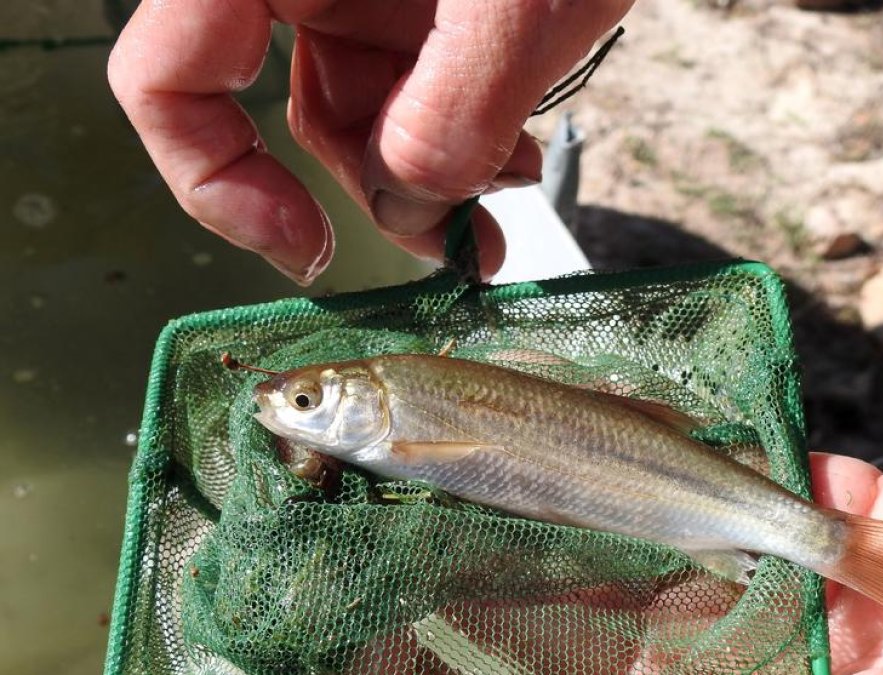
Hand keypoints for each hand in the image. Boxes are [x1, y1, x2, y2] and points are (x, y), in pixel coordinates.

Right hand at [108, 0, 631, 283]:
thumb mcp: (515, 5)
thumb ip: (451, 118)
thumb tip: (405, 209)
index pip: (167, 75)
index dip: (215, 181)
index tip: (309, 246)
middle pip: (297, 112)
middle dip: (380, 192)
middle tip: (463, 246)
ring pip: (369, 110)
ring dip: (438, 172)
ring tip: (512, 190)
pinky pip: (418, 83)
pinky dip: (464, 131)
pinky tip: (518, 154)